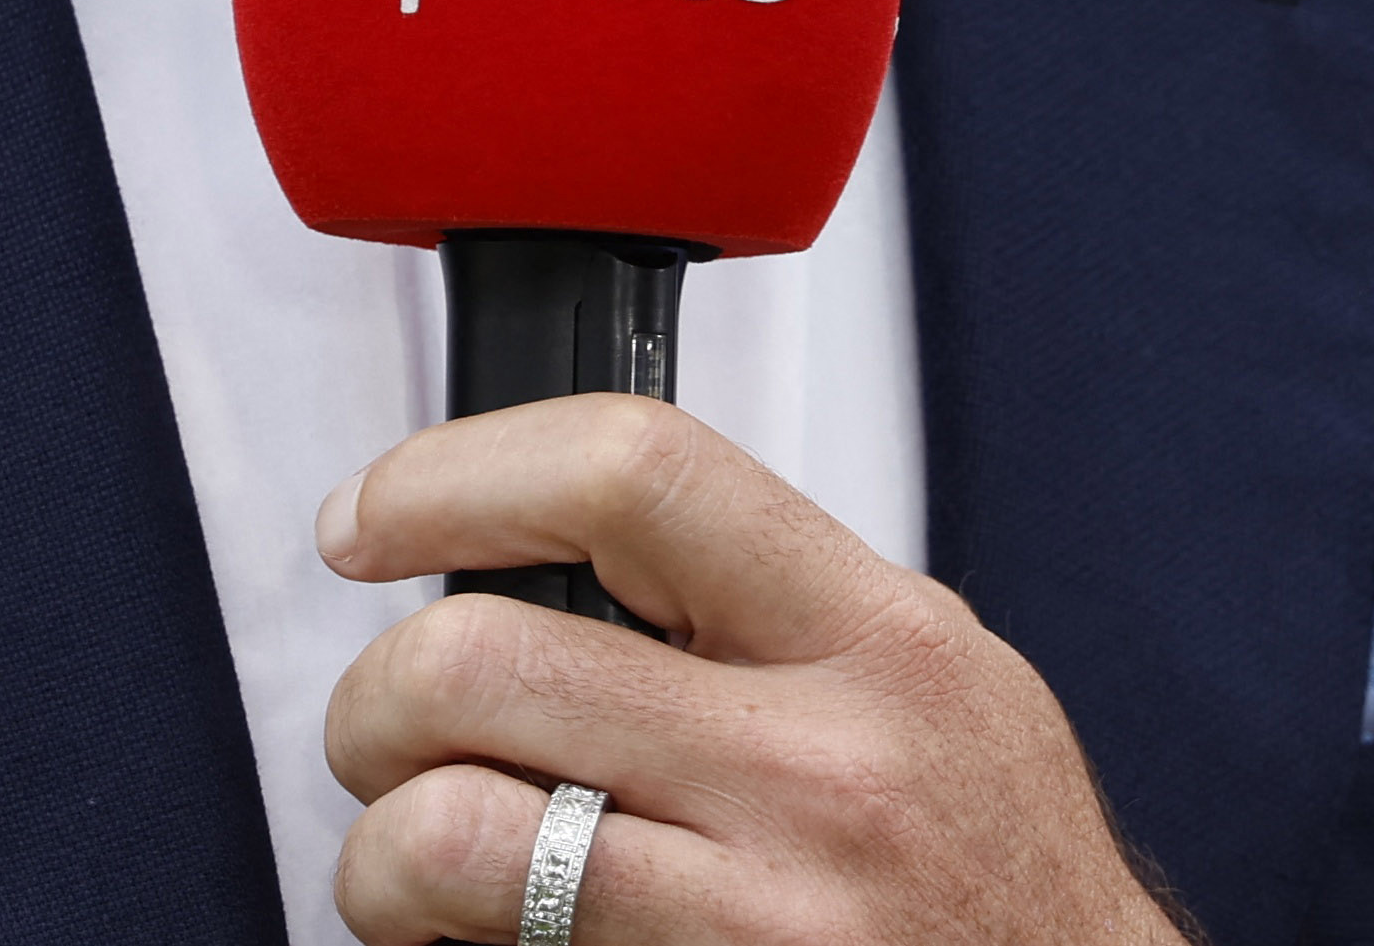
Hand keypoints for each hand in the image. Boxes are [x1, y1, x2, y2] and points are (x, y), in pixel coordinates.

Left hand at [313, 396, 1191, 944]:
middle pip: (485, 662)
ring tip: (410, 868)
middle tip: (381, 734)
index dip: (454, 475)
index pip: (631, 472)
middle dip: (374, 702)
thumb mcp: (934, 688)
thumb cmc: (1002, 879)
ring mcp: (765, 923)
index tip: (371, 517)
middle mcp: (824, 773)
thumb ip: (771, 609)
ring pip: (453, 843)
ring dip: (382, 859)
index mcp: (877, 640)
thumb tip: (551, 547)